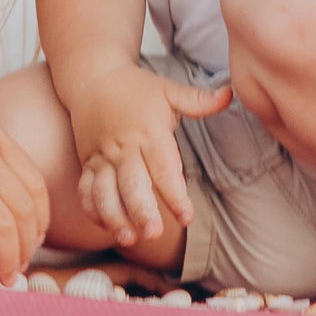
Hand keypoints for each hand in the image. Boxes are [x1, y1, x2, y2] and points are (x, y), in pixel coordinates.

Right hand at [69, 67, 222, 250]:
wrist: (92, 76)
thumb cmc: (137, 88)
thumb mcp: (168, 90)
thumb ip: (198, 99)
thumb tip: (230, 94)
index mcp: (148, 132)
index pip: (163, 168)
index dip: (175, 195)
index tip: (187, 217)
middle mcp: (123, 147)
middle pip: (131, 183)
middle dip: (141, 210)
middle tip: (154, 234)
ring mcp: (102, 156)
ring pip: (104, 190)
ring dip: (114, 215)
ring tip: (127, 238)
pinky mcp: (87, 162)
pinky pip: (85, 188)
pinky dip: (92, 208)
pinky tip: (105, 226)